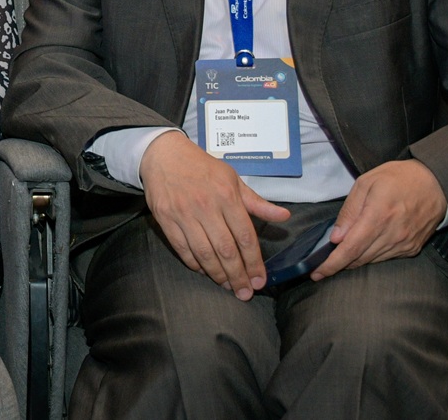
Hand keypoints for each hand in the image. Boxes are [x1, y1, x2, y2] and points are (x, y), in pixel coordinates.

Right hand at [139, 131, 289, 299]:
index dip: (254, 262)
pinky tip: (205, 271)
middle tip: (246, 293)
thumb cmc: (202, 168)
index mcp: (227, 195)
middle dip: (238, 275)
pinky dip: (195, 264)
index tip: (260, 280)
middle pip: (226, 250)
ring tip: (228, 285)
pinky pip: (182, 249)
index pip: (245, 236)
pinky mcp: (165, 219)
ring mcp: (183, 214)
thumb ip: (256, 202)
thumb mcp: (233, 179)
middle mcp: (206, 206)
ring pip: (204, 253)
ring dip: (218, 274)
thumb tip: (284, 216)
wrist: (163, 155)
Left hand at [311, 160, 446, 280]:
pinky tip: (366, 245)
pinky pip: (385, 257)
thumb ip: (350, 210)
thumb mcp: (367, 182)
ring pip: (371, 260)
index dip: (332, 264)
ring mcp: (404, 244)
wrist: (437, 183)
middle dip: (338, 264)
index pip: (351, 248)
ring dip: (354, 259)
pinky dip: (371, 254)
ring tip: (342, 253)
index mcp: (379, 215)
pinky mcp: (412, 248)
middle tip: (321, 266)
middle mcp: (393, 234)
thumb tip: (336, 237)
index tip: (317, 273)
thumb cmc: (398, 178)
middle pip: (359, 258)